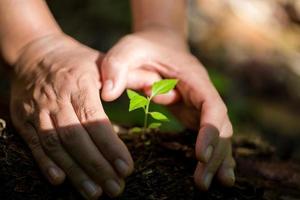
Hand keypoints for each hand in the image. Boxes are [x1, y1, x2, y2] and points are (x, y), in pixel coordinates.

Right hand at [10, 34, 132, 198]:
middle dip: (97, 166)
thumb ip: (127, 75)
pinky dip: (45, 163)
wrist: (34, 53)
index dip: (111, 146)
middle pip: (77, 138)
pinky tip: (60, 180)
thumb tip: (153, 85)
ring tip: (94, 193)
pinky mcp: (24, 119)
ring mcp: (38, 110)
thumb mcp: (101, 61)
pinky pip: (34, 144)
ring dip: (75, 171)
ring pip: (56, 145)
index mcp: (79, 83)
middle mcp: (57, 99)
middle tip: (116, 188)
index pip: (96, 120)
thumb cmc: (74, 61)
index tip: (126, 167)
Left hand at [100, 27, 234, 189]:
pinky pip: (207, 137)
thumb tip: (108, 94)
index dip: (210, 130)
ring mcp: (200, 105)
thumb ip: (117, 64)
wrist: (158, 44)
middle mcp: (202, 93)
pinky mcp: (193, 114)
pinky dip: (213, 156)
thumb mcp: (128, 48)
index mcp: (193, 77)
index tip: (200, 155)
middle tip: (202, 183)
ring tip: (211, 186)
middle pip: (220, 126)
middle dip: (214, 154)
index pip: (211, 106)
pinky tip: (213, 175)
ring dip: (217, 160)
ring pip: (218, 135)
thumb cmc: (144, 46)